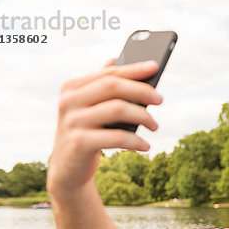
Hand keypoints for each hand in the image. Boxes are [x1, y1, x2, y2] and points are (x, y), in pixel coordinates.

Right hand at [47, 60, 162, 194]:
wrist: (68, 169)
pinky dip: (136, 141)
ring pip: (118, 109)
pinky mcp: (80, 143)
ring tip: (155, 126)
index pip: (108, 73)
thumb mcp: (90, 108)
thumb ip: (100, 86)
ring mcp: (73, 121)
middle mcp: (69, 101)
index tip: (155, 66)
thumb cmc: (86, 133)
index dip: (133, 69)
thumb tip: (116, 59)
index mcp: (72, 87)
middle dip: (141, 90)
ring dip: (143, 117)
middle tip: (160, 99)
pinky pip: (118, 137)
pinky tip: (146, 146)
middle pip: (113, 87)